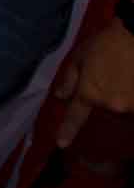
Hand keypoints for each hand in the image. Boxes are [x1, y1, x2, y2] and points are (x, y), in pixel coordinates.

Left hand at [54, 20, 133, 147]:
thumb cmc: (107, 43)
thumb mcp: (80, 57)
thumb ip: (69, 80)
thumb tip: (61, 97)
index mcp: (90, 93)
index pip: (75, 117)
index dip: (67, 131)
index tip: (61, 144)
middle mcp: (112, 105)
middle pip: (107, 112)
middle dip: (107, 100)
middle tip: (113, 79)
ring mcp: (132, 107)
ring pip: (125, 112)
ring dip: (125, 101)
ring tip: (125, 79)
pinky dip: (133, 98)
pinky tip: (130, 83)